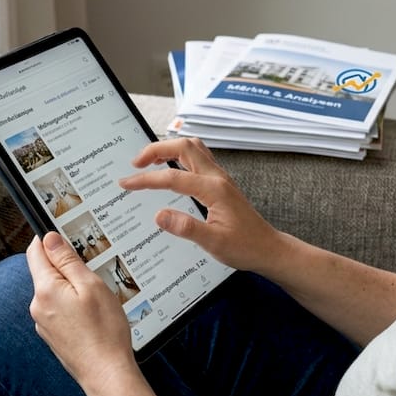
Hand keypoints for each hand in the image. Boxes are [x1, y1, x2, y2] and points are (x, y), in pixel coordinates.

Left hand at [27, 232, 139, 395]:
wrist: (106, 374)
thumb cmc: (104, 331)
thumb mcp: (91, 286)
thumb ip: (67, 260)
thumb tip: (49, 238)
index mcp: (45, 290)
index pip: (35, 251)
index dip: (49, 238)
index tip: (65, 233)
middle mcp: (38, 306)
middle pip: (45, 271)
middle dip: (65, 265)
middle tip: (92, 269)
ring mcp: (43, 322)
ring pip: (53, 291)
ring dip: (71, 286)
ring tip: (97, 297)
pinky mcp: (52, 335)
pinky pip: (59, 309)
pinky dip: (72, 305)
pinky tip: (92, 314)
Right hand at [117, 137, 280, 272]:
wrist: (268, 249)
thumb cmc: (245, 247)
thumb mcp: (214, 243)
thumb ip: (186, 228)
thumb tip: (159, 216)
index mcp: (214, 189)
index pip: (172, 178)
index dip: (146, 180)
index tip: (127, 184)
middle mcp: (217, 178)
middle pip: (184, 147)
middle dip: (156, 149)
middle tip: (135, 163)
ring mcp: (220, 178)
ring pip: (192, 148)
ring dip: (169, 149)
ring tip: (149, 161)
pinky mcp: (220, 183)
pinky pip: (198, 158)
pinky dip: (179, 156)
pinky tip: (170, 168)